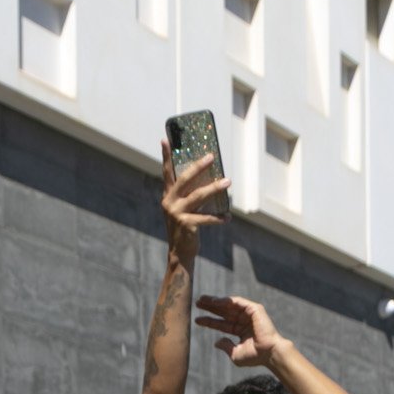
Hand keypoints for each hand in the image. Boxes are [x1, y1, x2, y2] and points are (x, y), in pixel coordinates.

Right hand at [160, 141, 228, 255]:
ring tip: (228, 182)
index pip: (166, 173)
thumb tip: (208, 178)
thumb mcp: (182, 209)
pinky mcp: (186, 225)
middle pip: (185, 180)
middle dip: (198, 167)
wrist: (179, 253)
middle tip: (211, 157)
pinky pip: (206, 218)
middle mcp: (170, 202)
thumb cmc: (184, 228)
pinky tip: (227, 218)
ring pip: (199, 196)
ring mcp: (177, 213)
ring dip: (215, 188)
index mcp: (168, 196)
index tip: (165, 140)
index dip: (166, 157)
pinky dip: (219, 218)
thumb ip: (188, 195)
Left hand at [194, 294, 290, 368]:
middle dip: (210, 307)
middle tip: (197, 303)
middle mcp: (244, 321)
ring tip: (202, 300)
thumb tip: (216, 342)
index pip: (222, 324)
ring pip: (229, 305)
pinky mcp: (254, 309)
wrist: (269, 354)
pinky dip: (227, 300)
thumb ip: (226, 347)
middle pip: (224, 312)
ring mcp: (249, 314)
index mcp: (240, 331)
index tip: (197, 319)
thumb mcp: (235, 354)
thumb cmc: (255, 356)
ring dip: (215, 301)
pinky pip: (238, 302)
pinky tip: (215, 301)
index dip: (209, 321)